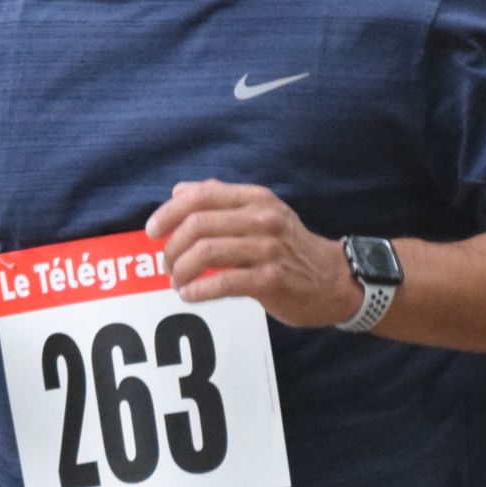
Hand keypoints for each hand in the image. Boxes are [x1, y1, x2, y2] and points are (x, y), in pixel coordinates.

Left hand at [144, 180, 358, 328]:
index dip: (168, 212)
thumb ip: (220, 200)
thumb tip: (178, 191)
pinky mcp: (270, 280)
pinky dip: (197, 291)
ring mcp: (267, 249)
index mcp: (255, 198)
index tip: (151, 231)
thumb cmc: (289, 248)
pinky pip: (221, 283)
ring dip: (180, 271)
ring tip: (177, 283)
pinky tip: (189, 295)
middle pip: (196, 225)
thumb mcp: (261, 213)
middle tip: (166, 265)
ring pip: (204, 253)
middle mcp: (262, 218)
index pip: (200, 195)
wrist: (334, 280)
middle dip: (171, 248)